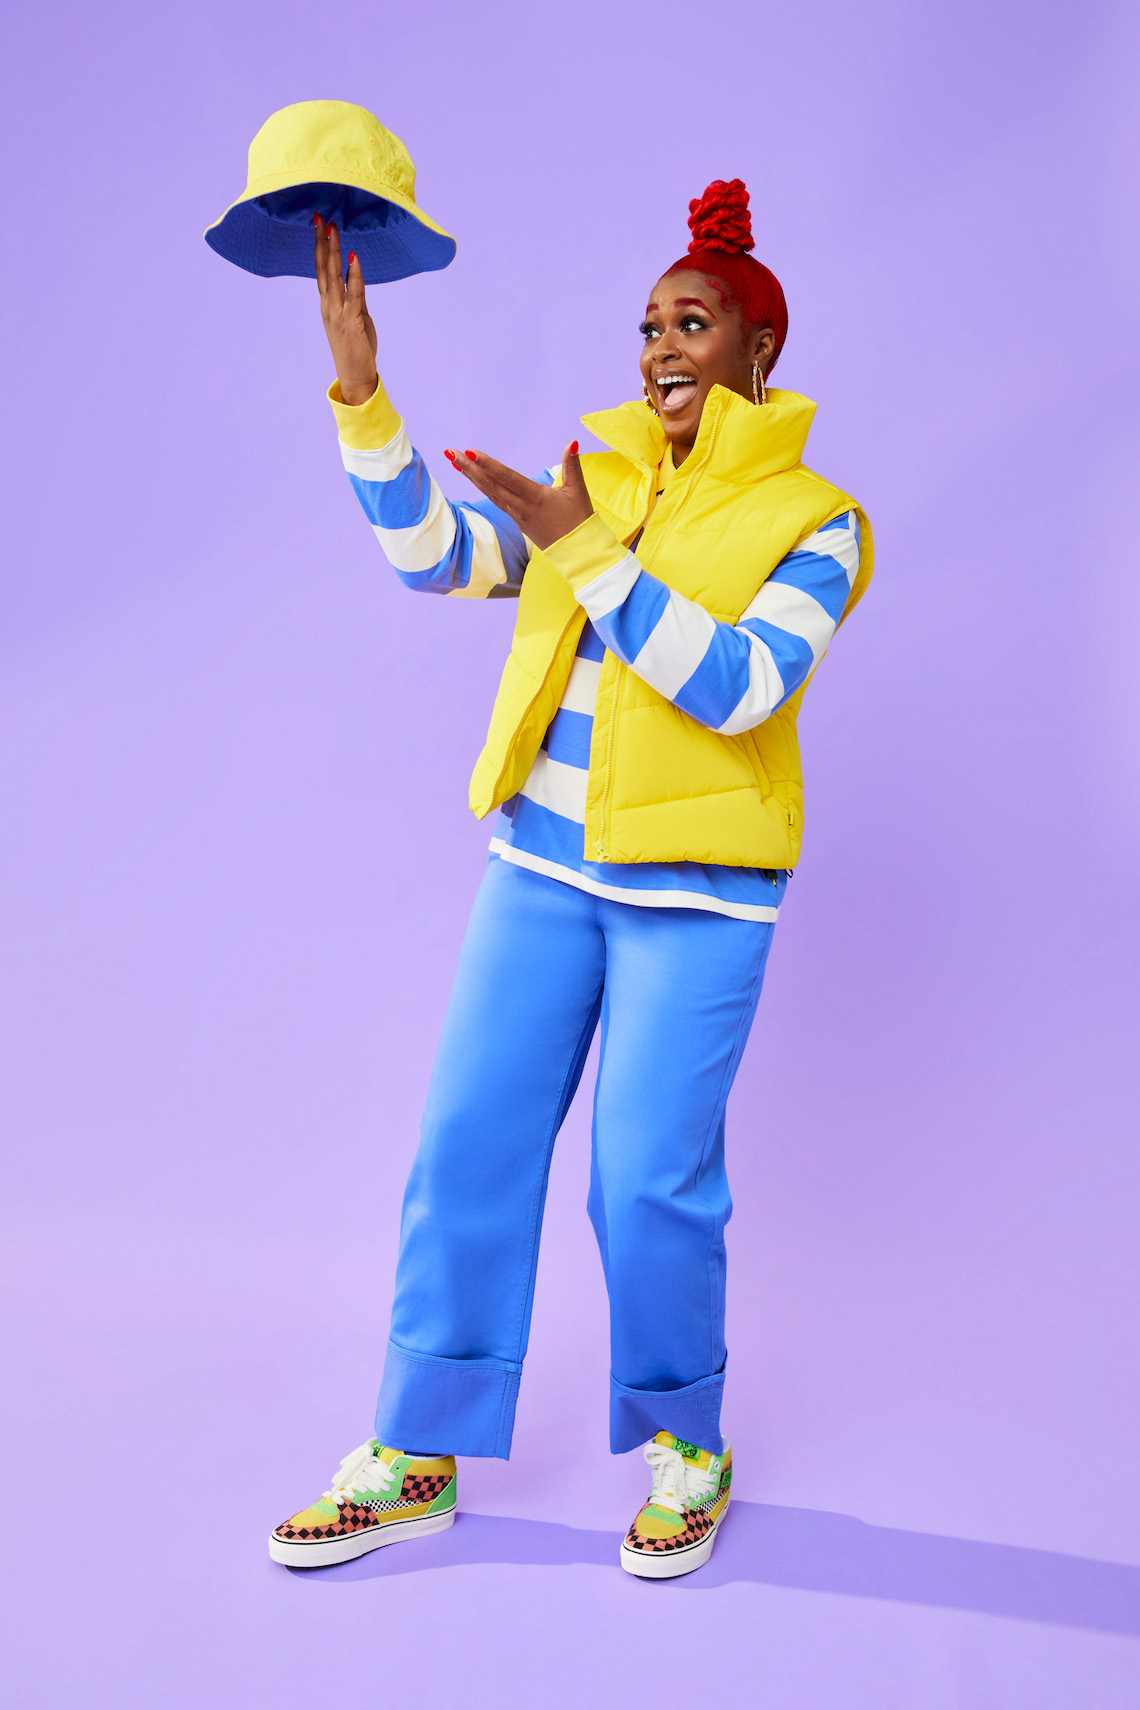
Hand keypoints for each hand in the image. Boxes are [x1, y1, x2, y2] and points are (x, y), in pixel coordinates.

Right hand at [314, 214, 377, 405]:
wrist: (355, 376)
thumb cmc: (356, 348)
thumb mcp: (356, 317)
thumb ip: (355, 296)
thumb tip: (356, 276)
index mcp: (327, 303)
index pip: (322, 269)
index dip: (320, 246)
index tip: (320, 224)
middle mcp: (328, 305)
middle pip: (324, 267)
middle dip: (322, 241)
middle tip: (321, 217)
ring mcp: (338, 313)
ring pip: (334, 276)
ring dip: (334, 251)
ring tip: (333, 229)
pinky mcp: (351, 322)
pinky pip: (354, 294)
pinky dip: (354, 275)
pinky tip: (353, 257)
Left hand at [445, 442, 592, 550]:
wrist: (576, 551)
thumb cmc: (578, 520)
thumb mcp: (577, 490)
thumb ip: (572, 465)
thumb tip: (572, 442)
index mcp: (535, 498)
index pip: (507, 478)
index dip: (488, 465)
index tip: (471, 453)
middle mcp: (521, 507)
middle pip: (491, 486)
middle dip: (469, 468)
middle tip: (451, 453)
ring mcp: (516, 515)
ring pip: (490, 494)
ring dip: (472, 477)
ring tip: (455, 462)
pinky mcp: (516, 520)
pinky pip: (496, 501)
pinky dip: (483, 487)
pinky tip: (473, 477)